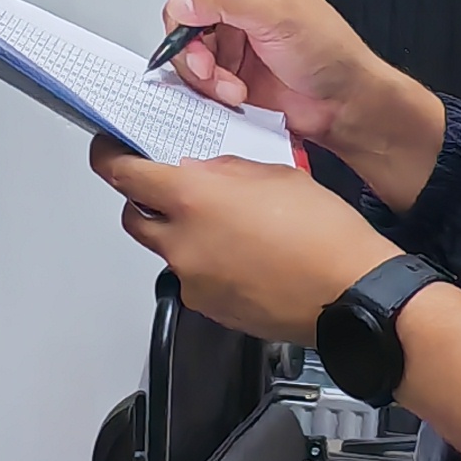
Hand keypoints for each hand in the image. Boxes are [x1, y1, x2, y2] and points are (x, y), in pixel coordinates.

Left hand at [93, 143, 398, 347]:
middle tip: (174, 189)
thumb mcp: (275, 174)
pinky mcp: (210, 308)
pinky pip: (193, 279)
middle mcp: (182, 243)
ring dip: (183, 235)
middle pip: (135, 218)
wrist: (351, 292)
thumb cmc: (324, 234)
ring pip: (167, 250)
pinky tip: (245, 258)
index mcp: (193, 199)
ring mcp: (193, 281)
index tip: (110, 152)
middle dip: (147, 201)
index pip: (122, 175)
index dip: (109, 158)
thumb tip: (200, 172)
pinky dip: (207, 265)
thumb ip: (224, 171)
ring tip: (229, 228)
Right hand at [166, 0, 446, 208]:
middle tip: (207, 54)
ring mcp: (227, 37)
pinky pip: (193, 74)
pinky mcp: (224, 70)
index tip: (197, 1)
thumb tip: (184, 0)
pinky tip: (233, 92)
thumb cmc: (330, 51)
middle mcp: (235, 0)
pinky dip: (207, 86)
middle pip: (182, 2)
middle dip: (190, 34)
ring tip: (228, 82)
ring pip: (183, 42)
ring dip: (201, 68)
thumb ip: (226, 0)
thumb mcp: (277, 15)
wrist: (340, 103)